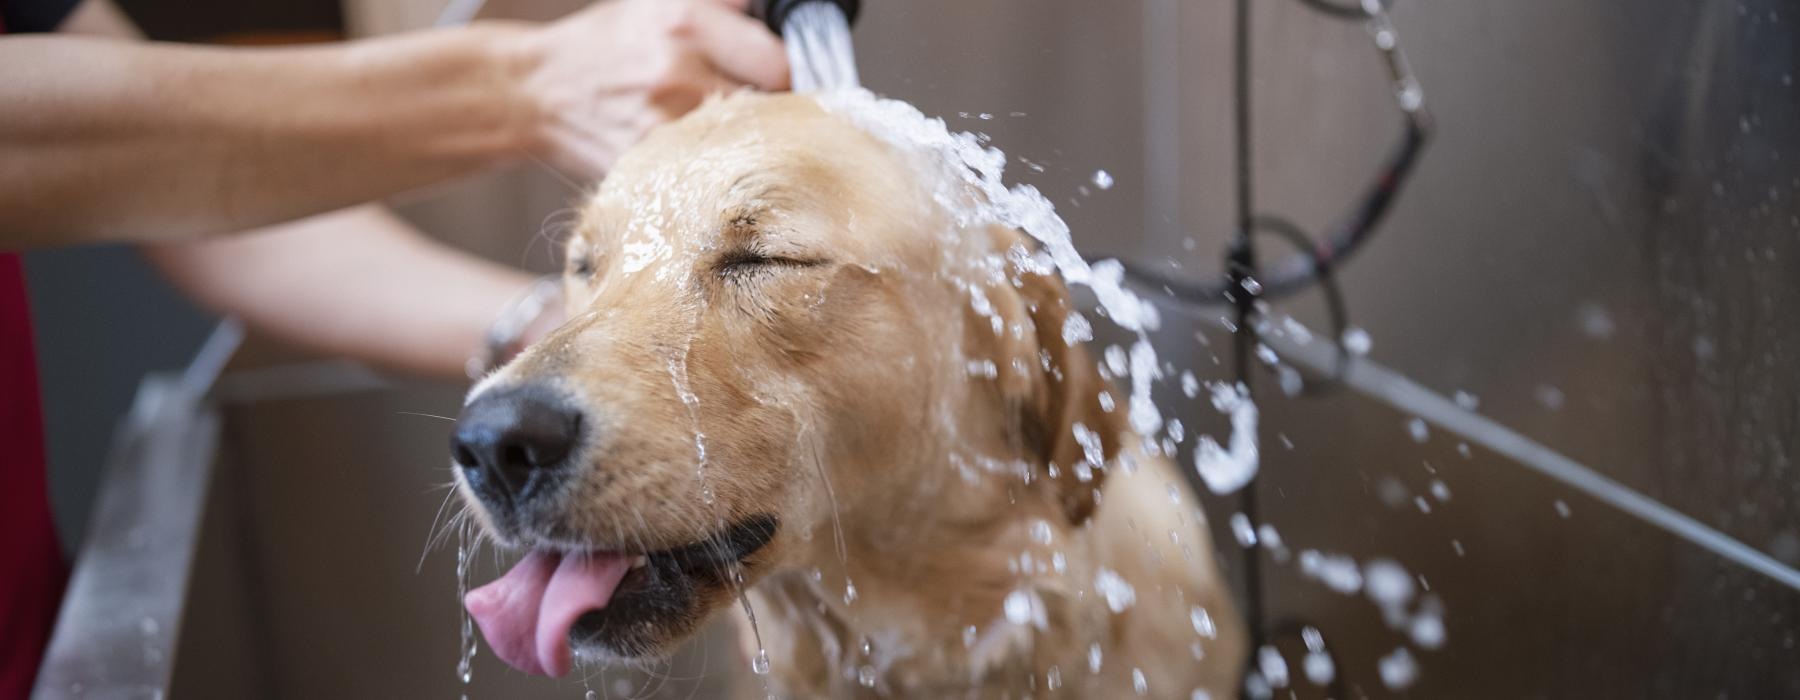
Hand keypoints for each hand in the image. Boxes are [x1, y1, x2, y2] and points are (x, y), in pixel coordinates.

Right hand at [514, 0, 789, 178]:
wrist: (538, 90)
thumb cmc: (610, 43)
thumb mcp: (663, 2)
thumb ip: (729, 7)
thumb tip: (779, 14)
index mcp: (686, 22)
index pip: (779, 63)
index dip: (788, 77)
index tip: (781, 83)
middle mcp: (677, 73)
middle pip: (768, 110)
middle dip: (772, 114)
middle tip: (757, 112)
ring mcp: (662, 125)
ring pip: (742, 149)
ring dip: (745, 147)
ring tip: (727, 136)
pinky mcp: (649, 167)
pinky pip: (705, 176)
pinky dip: (710, 172)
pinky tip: (698, 160)